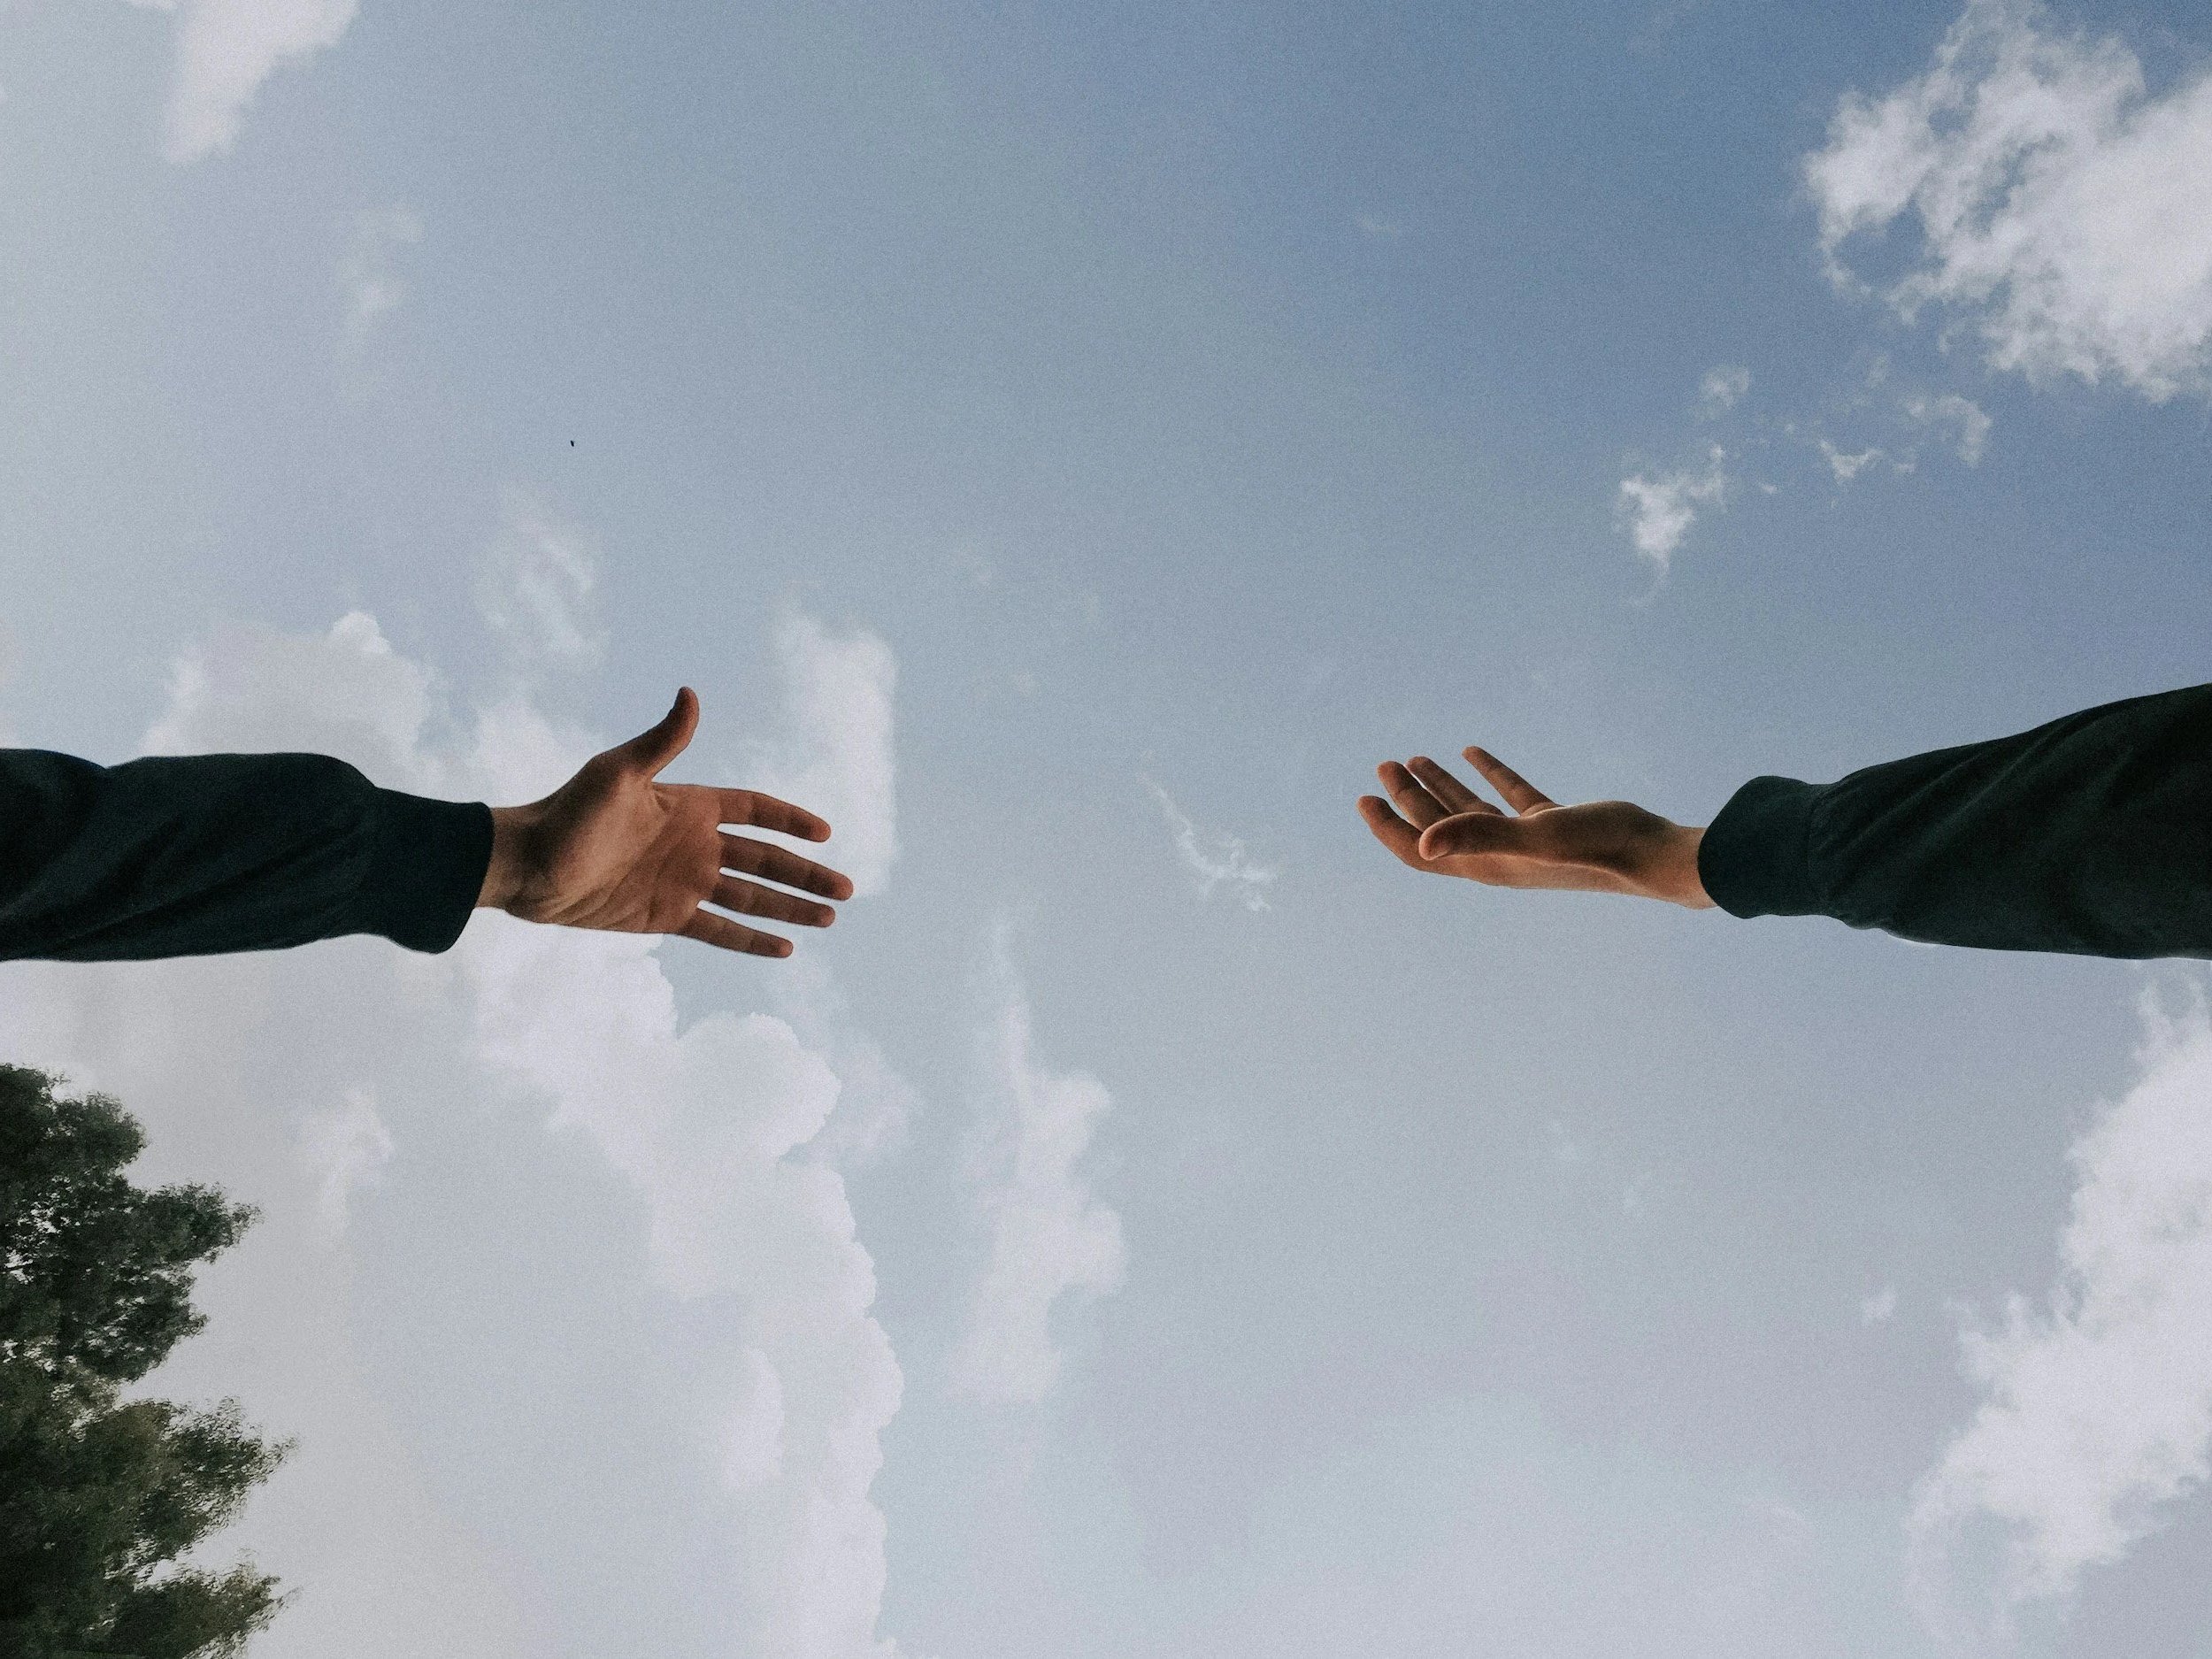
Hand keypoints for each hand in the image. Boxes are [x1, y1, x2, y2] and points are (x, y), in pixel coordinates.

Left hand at [476, 688, 855, 955]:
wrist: (527, 866)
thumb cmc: (567, 813)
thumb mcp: (617, 772)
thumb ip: (661, 740)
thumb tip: (690, 692)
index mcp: (690, 805)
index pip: (755, 810)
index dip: (791, 820)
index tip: (825, 833)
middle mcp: (695, 844)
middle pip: (766, 859)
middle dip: (806, 875)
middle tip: (847, 891)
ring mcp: (684, 882)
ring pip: (752, 898)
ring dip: (790, 908)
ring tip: (829, 919)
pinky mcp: (667, 916)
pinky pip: (720, 931)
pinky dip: (752, 940)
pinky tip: (784, 948)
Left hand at [1357, 748, 1711, 908]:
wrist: (1654, 855)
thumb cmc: (1595, 848)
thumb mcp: (1532, 838)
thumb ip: (1477, 837)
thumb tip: (1424, 847)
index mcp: (1485, 865)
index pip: (1419, 851)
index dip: (1388, 826)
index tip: (1363, 798)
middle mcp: (1499, 856)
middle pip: (1437, 826)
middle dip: (1408, 797)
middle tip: (1384, 765)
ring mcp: (1525, 841)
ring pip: (1469, 810)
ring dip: (1440, 785)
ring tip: (1414, 757)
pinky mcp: (1552, 823)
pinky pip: (1508, 796)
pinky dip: (1488, 773)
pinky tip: (1473, 751)